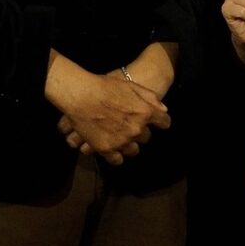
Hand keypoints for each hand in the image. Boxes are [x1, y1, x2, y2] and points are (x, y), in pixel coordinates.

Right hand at [45, 54, 168, 161]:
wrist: (80, 95)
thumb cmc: (104, 86)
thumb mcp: (130, 86)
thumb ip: (150, 97)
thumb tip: (163, 109)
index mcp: (145, 112)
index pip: (164, 123)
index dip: (161, 122)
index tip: (158, 122)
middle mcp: (136, 129)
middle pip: (147, 137)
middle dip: (141, 132)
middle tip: (131, 125)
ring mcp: (122, 141)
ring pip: (133, 150)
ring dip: (130, 145)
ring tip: (121, 139)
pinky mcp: (107, 149)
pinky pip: (117, 160)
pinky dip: (116, 155)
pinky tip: (113, 150)